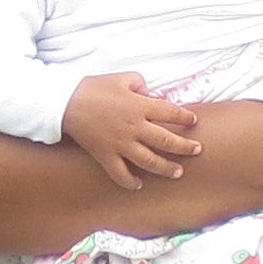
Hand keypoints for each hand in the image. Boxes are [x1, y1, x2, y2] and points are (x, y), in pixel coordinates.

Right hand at [61, 73, 199, 190]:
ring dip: (166, 168)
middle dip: (185, 147)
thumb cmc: (94, 87)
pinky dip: (130, 182)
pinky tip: (139, 185)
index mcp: (140, 106)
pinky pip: (120, 174)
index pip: (171, 113)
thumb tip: (149, 93)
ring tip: (178, 173)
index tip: (194, 121)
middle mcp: (135, 127)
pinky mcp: (106, 155)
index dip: (186, 117)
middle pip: (167, 140)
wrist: (65, 102)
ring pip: (150, 161)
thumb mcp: (121, 78)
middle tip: (197, 151)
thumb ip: (140, 84)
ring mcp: (121, 144)